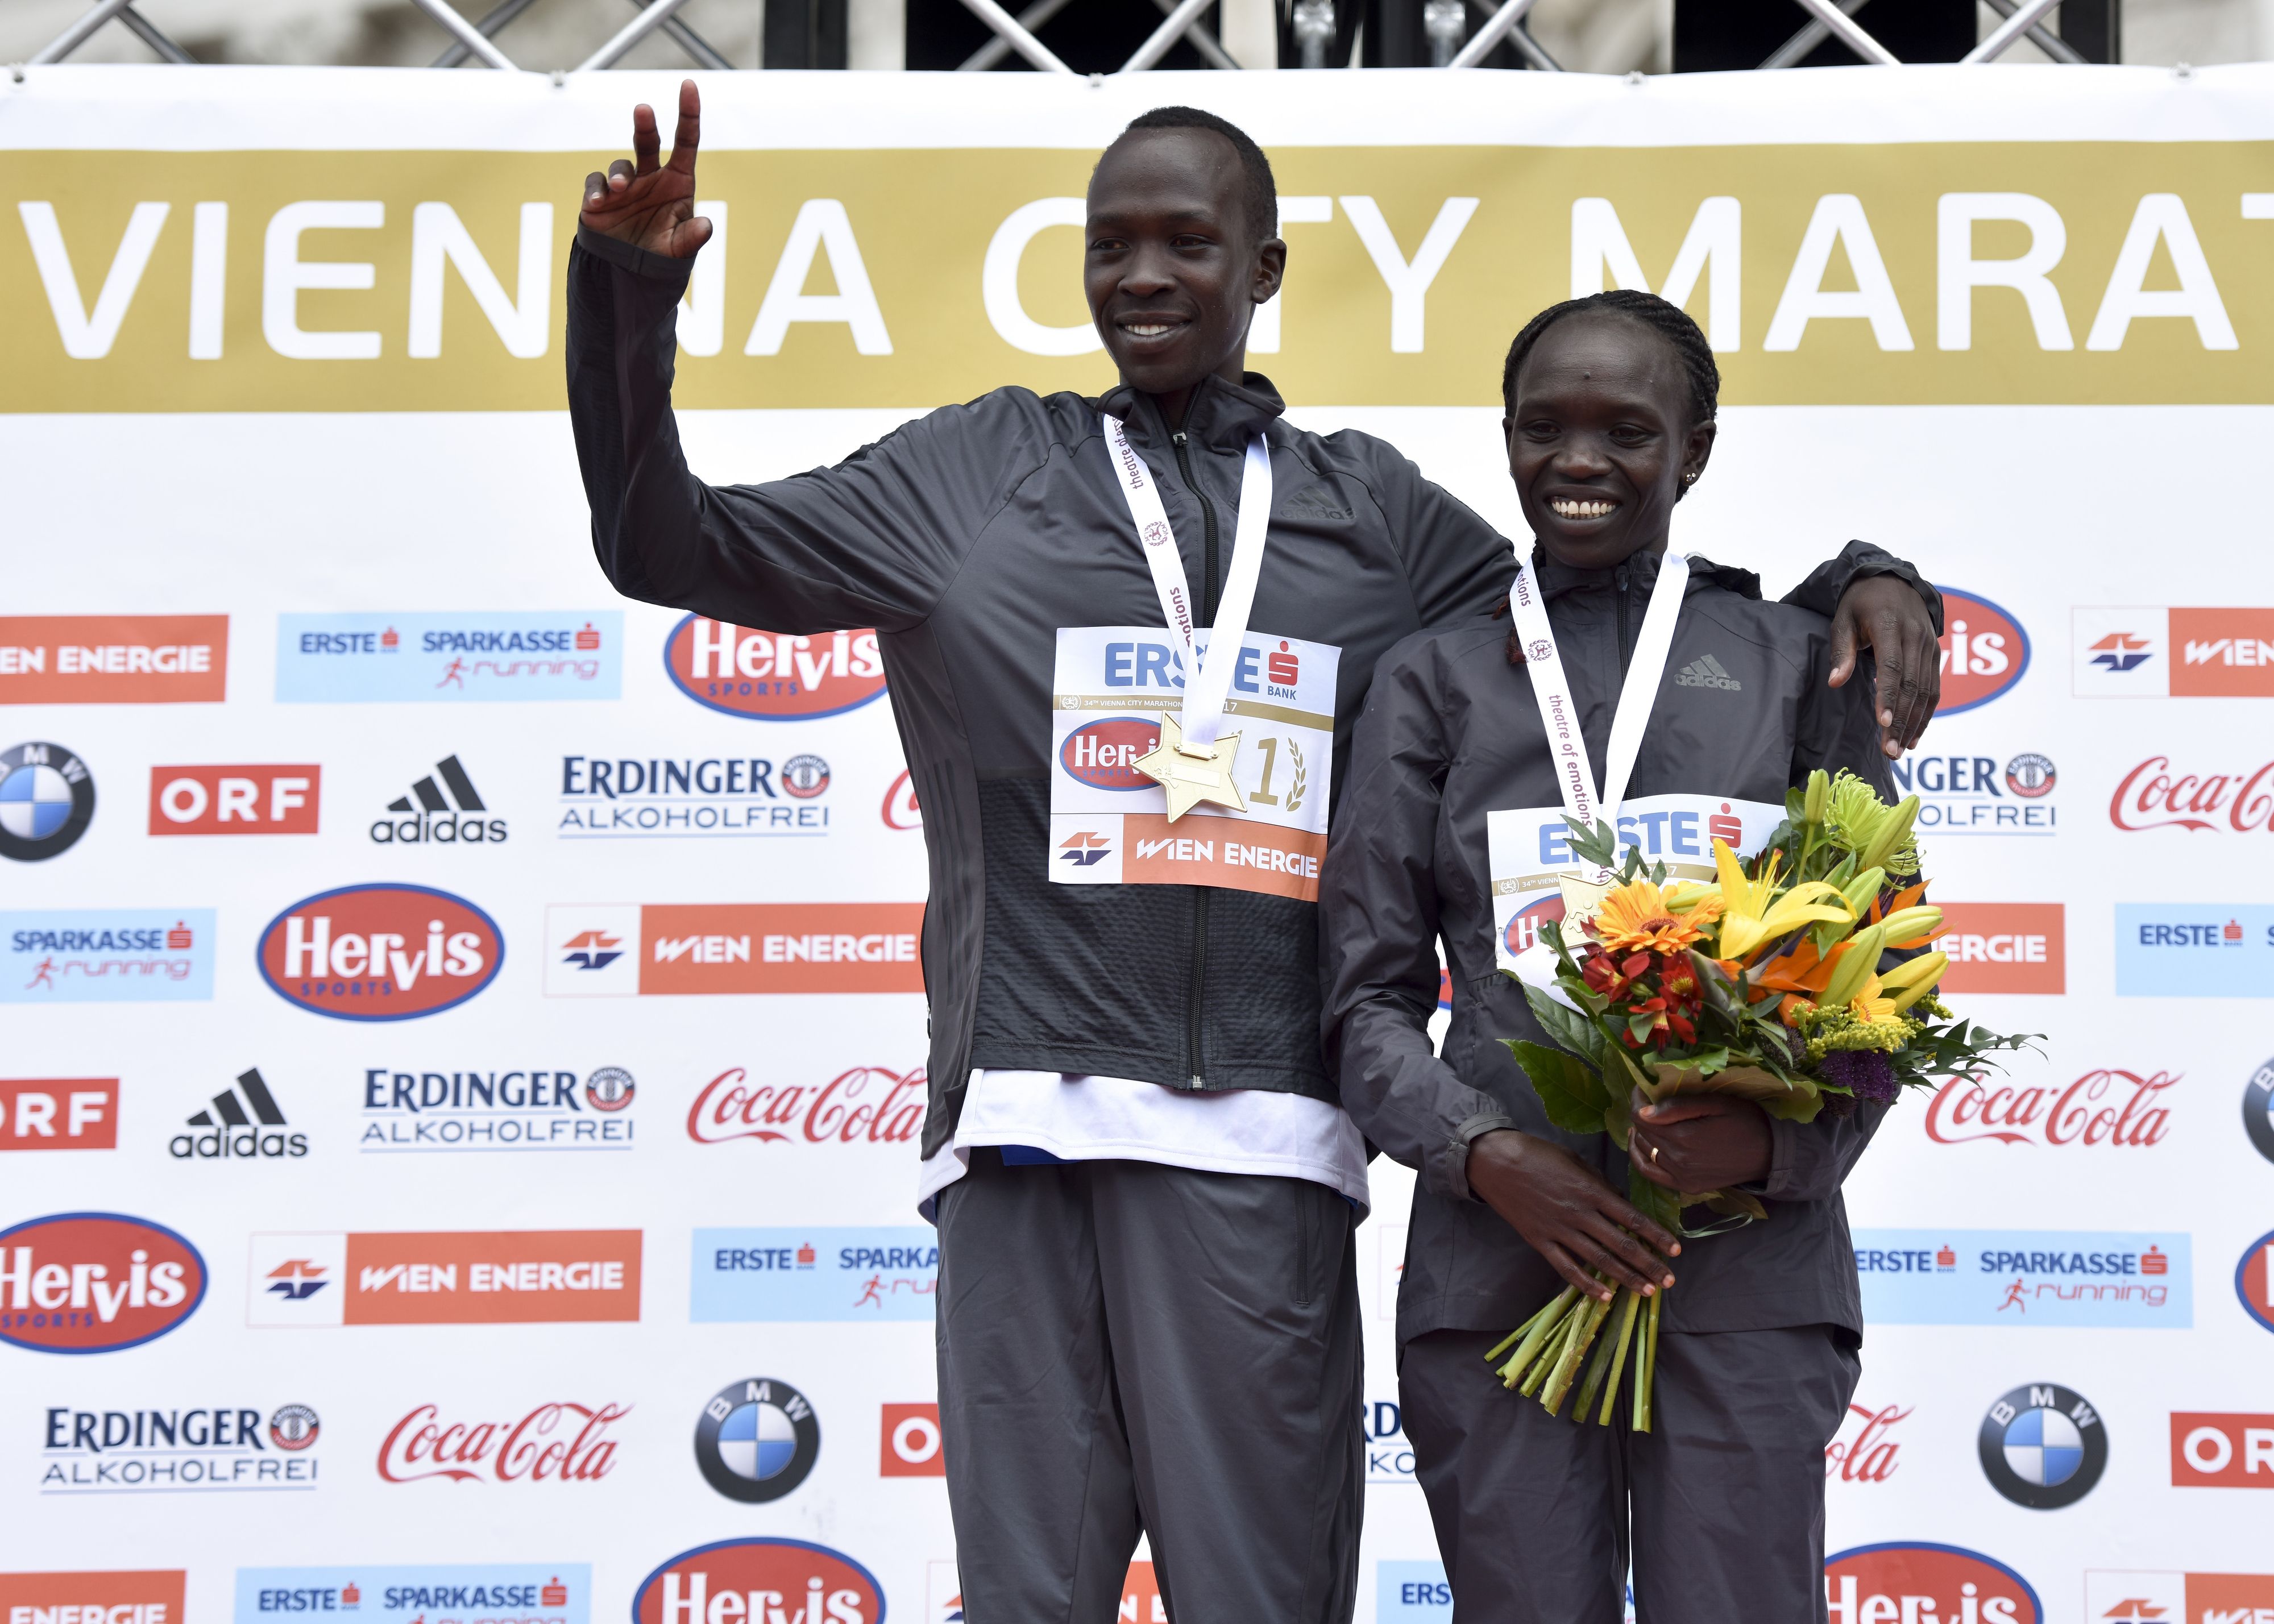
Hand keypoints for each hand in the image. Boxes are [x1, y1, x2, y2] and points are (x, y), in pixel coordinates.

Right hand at [580, 79, 712, 258]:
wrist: (631, 275)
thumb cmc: (661, 256)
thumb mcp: (680, 249)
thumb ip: (692, 237)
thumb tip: (706, 227)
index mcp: (677, 182)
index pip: (685, 142)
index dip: (688, 113)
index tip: (688, 85)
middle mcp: (651, 177)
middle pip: (648, 141)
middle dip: (645, 125)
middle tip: (644, 110)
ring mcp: (624, 186)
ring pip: (620, 165)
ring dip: (619, 174)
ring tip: (619, 189)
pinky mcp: (600, 197)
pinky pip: (595, 183)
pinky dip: (596, 189)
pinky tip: (598, 202)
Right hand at [1466, 1129, 1678, 1302]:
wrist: (1495, 1161)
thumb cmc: (1537, 1154)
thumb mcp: (1574, 1160)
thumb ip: (1599, 1183)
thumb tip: (1619, 1201)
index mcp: (1590, 1190)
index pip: (1632, 1218)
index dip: (1656, 1236)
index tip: (1676, 1250)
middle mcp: (1579, 1213)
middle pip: (1621, 1244)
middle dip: (1649, 1264)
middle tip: (1669, 1281)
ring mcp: (1559, 1230)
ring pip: (1598, 1260)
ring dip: (1625, 1278)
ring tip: (1646, 1291)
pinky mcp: (1540, 1241)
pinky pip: (1566, 1268)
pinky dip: (1586, 1284)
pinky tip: (1604, 1296)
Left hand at [1629, 1090, 1772, 1192]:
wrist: (1770, 1153)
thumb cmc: (1745, 1121)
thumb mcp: (1716, 1104)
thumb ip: (1678, 1107)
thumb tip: (1643, 1111)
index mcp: (1684, 1137)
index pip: (1641, 1117)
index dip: (1637, 1099)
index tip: (1641, 1087)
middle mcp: (1678, 1160)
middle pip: (1642, 1133)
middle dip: (1640, 1114)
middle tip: (1647, 1099)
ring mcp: (1681, 1176)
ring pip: (1645, 1151)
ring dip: (1640, 1134)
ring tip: (1646, 1119)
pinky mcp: (1686, 1186)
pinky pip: (1651, 1174)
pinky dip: (1641, 1158)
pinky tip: (1642, 1145)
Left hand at [1826, 573, 1940, 757]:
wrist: (1893, 580)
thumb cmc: (1861, 603)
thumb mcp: (1843, 619)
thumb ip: (1841, 652)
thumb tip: (1835, 683)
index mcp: (1891, 625)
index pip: (1892, 666)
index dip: (1888, 696)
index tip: (1884, 723)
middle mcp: (1916, 635)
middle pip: (1912, 684)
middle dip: (1902, 721)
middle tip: (1890, 751)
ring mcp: (1929, 645)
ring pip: (1927, 690)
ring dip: (1916, 723)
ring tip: (1901, 750)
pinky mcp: (1935, 652)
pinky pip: (1935, 688)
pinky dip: (1927, 713)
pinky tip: (1916, 735)